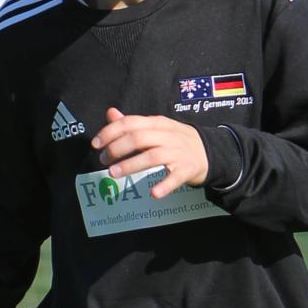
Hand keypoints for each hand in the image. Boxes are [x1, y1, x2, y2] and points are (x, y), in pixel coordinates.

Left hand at [92, 105, 207, 199]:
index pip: (130, 123)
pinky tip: (153, 194)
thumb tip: (111, 113)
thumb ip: (133, 123)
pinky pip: (175, 177)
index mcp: (157, 124)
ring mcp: (178, 153)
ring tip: (113, 174)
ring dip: (131, 165)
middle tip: (104, 161)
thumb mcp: (157, 127)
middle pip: (138, 138)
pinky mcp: (187, 169)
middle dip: (117, 149)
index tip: (96, 144)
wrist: (211, 151)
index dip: (110, 132)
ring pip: (152, 157)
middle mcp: (167, 136)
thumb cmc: (177, 140)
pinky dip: (164, 185)